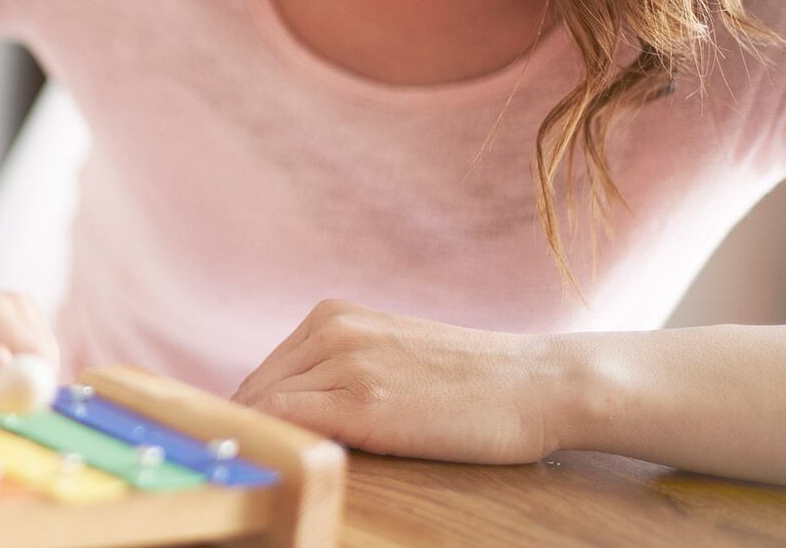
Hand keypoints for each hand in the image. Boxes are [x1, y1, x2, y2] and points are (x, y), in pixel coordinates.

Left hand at [0, 291, 58, 407]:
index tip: (5, 405)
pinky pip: (43, 361)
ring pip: (47, 362)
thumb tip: (3, 359)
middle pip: (45, 357)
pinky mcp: (34, 323)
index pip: (32, 350)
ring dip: (21, 382)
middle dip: (23, 385)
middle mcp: (15, 303)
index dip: (27, 384)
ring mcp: (27, 311)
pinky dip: (23, 376)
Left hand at [232, 299, 576, 463]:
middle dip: (248, 427)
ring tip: (262, 470)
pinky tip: (281, 465)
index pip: (265, 372)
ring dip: (257, 438)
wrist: (539, 384)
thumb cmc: (474, 382)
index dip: (251, 413)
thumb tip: (290, 409)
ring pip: (263, 403)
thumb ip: (341, 369)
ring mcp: (345, 362)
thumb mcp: (392, 355)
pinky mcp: (362, 402)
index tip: (246, 446)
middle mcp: (331, 330)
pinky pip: (285, 419)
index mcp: (334, 315)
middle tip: (247, 465)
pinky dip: (273, 442)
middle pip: (255, 388)